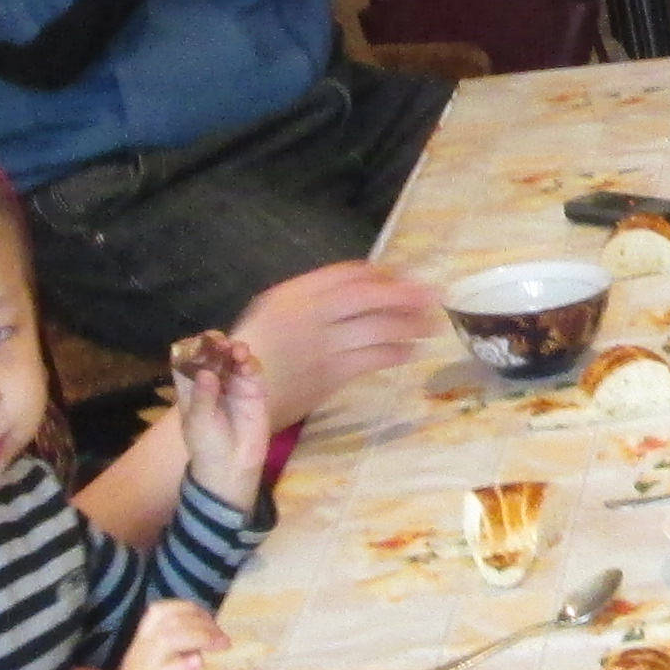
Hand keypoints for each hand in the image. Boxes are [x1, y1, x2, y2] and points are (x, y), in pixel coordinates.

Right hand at [104, 598, 221, 669]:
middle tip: (223, 639)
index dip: (187, 608)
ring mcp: (146, 669)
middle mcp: (142, 651)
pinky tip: (199, 664)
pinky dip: (184, 664)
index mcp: (143, 643)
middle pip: (169, 621)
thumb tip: (204, 637)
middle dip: (202, 622)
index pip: (160, 610)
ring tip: (221, 645)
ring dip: (200, 636)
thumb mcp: (160, 666)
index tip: (209, 620)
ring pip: (168, 639)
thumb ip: (176, 650)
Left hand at [168, 329, 278, 509]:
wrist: (231, 467)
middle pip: (213, 353)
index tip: (198, 343)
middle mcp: (213, 380)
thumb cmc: (206, 445)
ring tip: (236, 352)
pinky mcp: (254, 390)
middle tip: (219, 342)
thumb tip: (206, 372)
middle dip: (215, 343)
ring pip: (234, 357)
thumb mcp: (199, 423)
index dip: (191, 347)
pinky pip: (253, 371)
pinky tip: (247, 364)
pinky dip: (251, 363)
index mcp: (191, 386)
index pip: (187, 359)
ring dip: (235, 349)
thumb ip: (203, 397)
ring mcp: (234, 383)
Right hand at [232, 261, 442, 416]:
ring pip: (374, 328)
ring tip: (431, 324)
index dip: (381, 273)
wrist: (236, 395)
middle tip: (433, 295)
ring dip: (408, 324)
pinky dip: (394, 353)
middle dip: (403, 294)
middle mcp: (308, 313)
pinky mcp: (329, 374)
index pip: (346, 273)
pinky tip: (410, 351)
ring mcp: (320, 345)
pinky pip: (370, 359)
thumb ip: (311, 296)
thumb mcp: (275, 309)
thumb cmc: (257, 350)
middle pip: (366, 296)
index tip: (404, 275)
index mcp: (293, 293)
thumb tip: (362, 286)